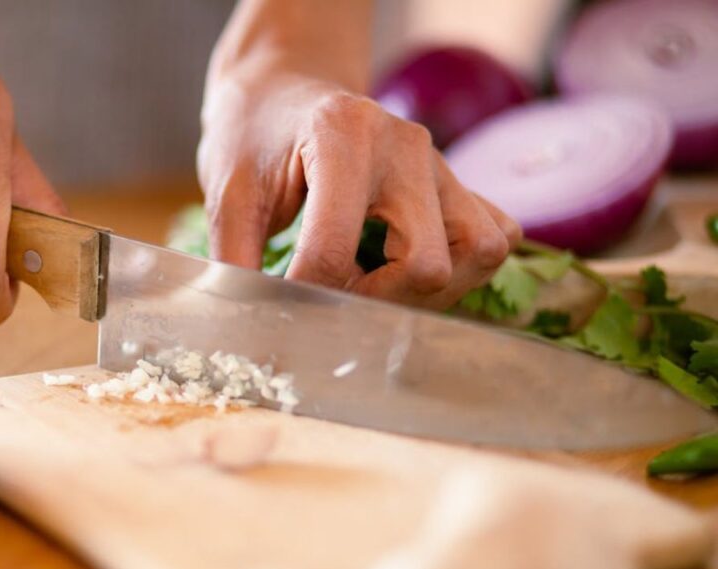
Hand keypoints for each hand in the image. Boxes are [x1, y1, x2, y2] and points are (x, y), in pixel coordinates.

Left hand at [198, 72, 520, 309]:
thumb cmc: (254, 136)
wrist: (284, 90)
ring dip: (429, 292)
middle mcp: (406, 146)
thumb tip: (244, 322)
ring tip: (374, 289)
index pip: (333, 249)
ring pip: (479, 252)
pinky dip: (463, 269)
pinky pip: (496, 236)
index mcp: (343, 137)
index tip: (284, 307)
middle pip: (427, 265)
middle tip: (334, 302)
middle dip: (378, 304)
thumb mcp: (227, 192)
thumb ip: (233, 257)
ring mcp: (440, 163)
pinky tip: (406, 269)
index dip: (305, 297)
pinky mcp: (458, 182)